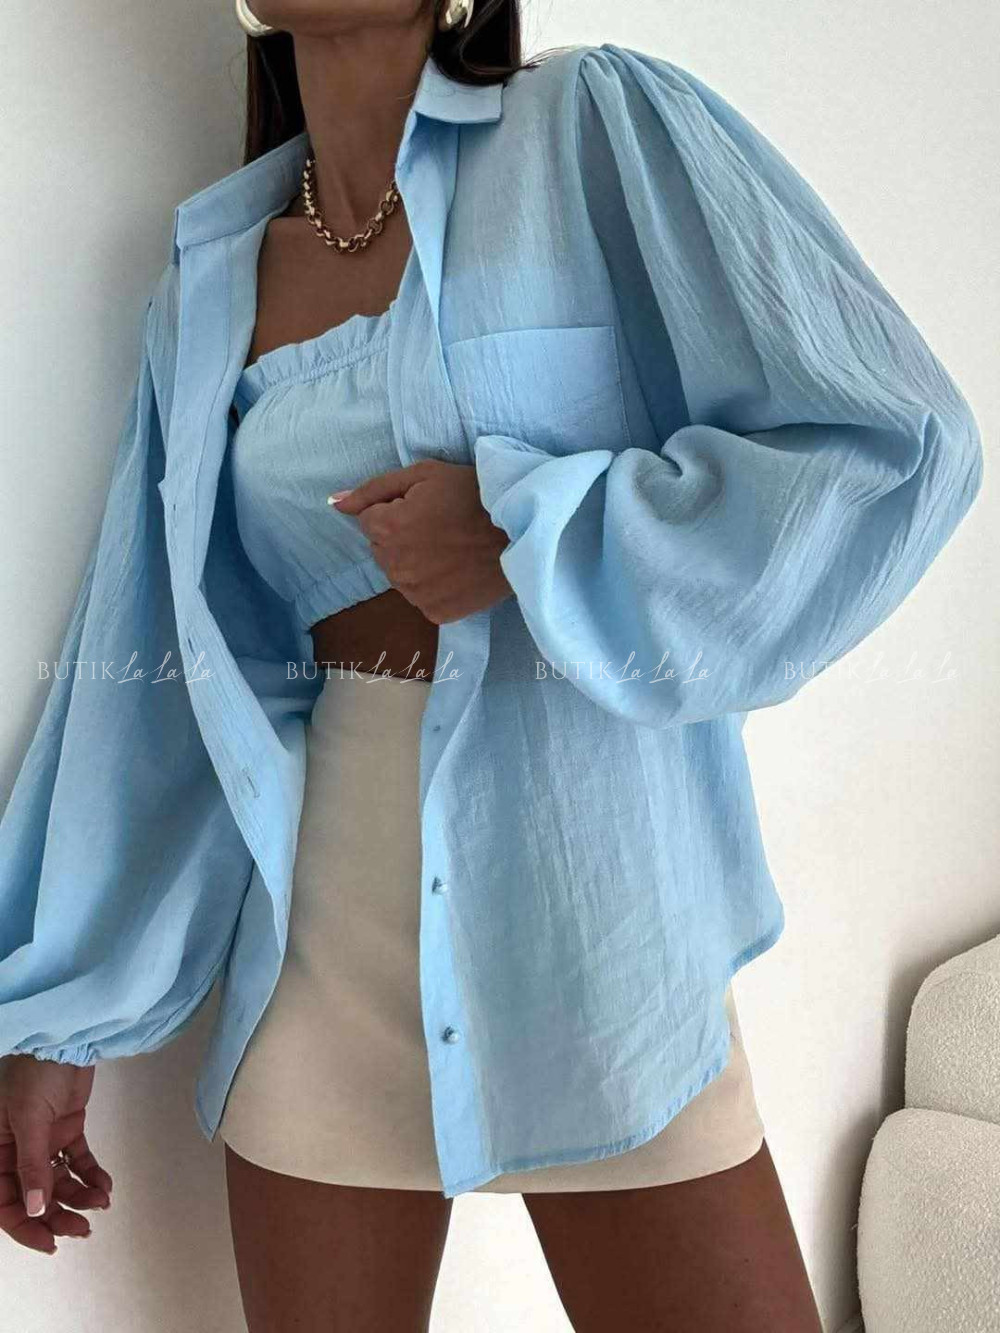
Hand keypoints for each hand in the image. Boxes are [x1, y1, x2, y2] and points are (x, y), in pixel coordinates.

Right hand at [0, 1055, 112, 1254]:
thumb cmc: (35, 1072)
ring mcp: (43, 1141)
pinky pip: (78, 1161)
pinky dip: (92, 1175)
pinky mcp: (67, 1129)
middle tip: (83, 1229)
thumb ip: (32, 1166)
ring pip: (59, 1182)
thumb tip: (36, 1209)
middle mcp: (16, 1152)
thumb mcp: (28, 1120)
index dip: (25, 1227)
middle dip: (58, 1216)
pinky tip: (105, 1185)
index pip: (5, 1203)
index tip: (50, 1243)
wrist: (68, 1037)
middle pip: (35, 1197)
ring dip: (79, 1197)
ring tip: (101, 1203)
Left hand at [331, 459, 513, 622]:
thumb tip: (334, 503)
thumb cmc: (473, 495)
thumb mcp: (424, 474)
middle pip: (382, 549)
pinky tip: (456, 569)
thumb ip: (374, 489)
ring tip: (450, 548)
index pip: (370, 520)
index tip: (427, 507)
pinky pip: (421, 596)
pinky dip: (434, 585)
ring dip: (416, 561)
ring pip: (400, 574)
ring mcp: (415, 594)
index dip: (397, 509)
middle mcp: (394, 566)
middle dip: (401, 536)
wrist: (521, 531)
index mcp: (387, 529)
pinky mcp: (435, 613)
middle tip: (440, 526)